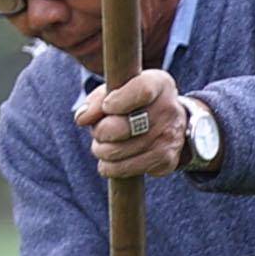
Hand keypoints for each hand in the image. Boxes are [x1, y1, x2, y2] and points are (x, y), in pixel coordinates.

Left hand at [79, 67, 188, 181]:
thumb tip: (82, 118)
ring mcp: (170, 138)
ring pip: (118, 152)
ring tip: (104, 145)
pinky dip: (111, 167)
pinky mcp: (167, 161)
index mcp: (159, 85)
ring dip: (102, 151)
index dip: (117, 102)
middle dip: (100, 131)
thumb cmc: (136, 102)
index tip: (106, 106)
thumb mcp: (118, 90)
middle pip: (122, 127)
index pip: (141, 92)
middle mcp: (169, 111)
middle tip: (99, 131)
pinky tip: (113, 159)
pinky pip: (125, 169)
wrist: (172, 123)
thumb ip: (97, 99)